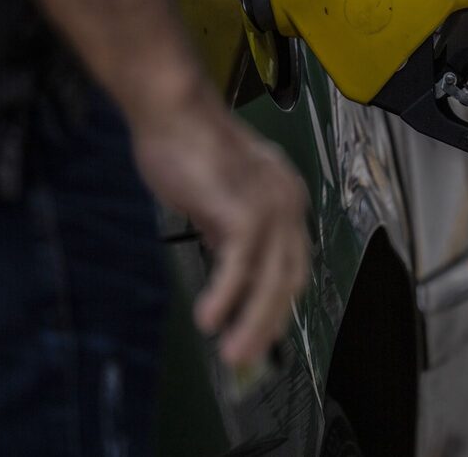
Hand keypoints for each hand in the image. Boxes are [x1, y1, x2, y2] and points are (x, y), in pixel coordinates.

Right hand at [132, 89, 309, 366]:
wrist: (175, 112)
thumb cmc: (190, 147)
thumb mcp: (218, 196)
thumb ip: (229, 228)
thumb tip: (232, 267)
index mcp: (287, 199)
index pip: (292, 262)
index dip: (278, 300)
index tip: (261, 331)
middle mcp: (289, 205)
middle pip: (289, 279)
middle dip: (269, 322)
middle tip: (246, 355)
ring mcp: (272, 207)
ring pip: (270, 279)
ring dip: (253, 322)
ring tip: (232, 354)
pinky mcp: (246, 210)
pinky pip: (240, 265)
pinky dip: (228, 295)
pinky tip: (210, 319)